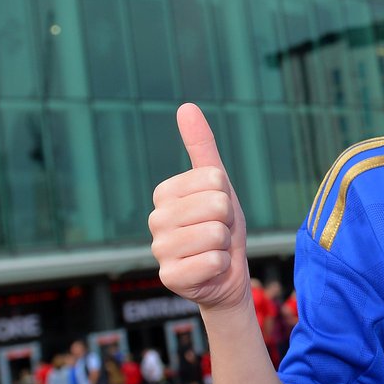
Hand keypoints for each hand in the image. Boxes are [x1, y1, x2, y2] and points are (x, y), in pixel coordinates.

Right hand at [149, 104, 249, 312]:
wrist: (224, 274)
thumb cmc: (220, 225)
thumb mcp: (218, 184)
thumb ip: (201, 146)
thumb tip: (186, 107)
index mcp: (165, 192)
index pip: (215, 179)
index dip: (226, 196)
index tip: (218, 209)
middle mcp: (155, 219)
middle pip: (217, 205)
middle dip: (228, 221)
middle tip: (218, 232)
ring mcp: (159, 250)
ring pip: (217, 233)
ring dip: (224, 245)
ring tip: (212, 249)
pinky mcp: (169, 277)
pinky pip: (214, 261)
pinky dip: (220, 266)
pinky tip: (208, 269)